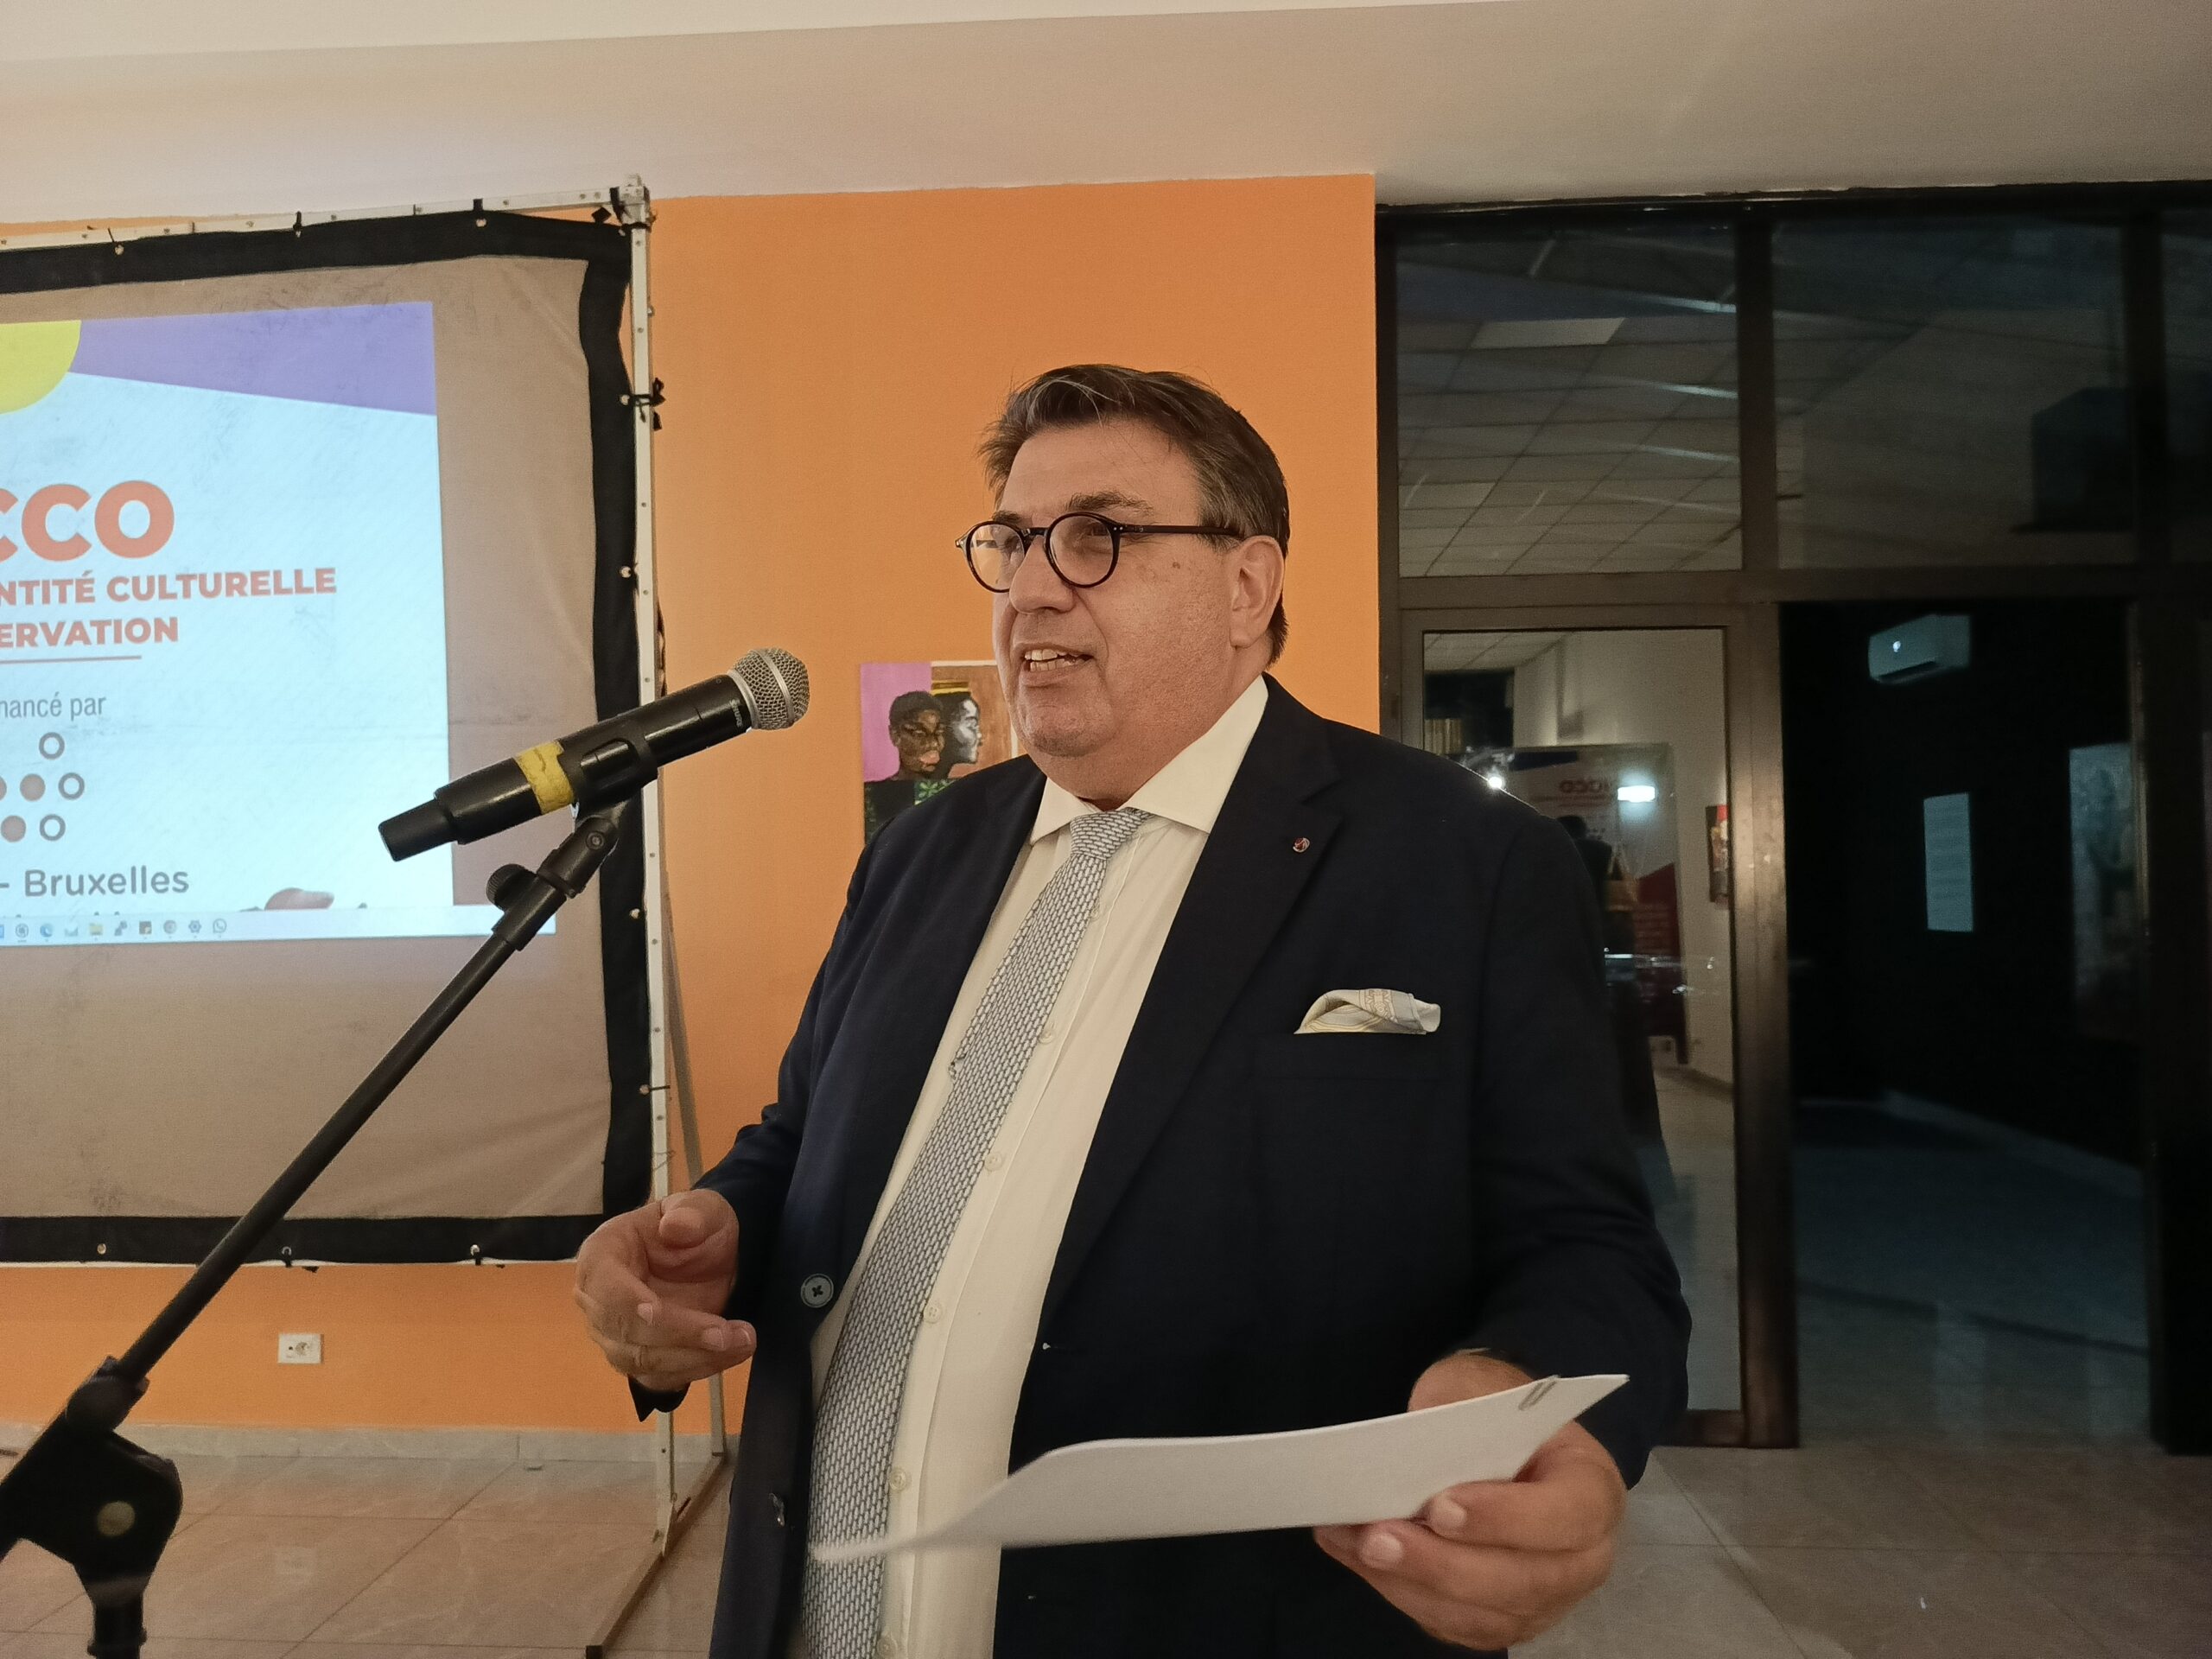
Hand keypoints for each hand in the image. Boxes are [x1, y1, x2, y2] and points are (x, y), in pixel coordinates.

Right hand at [573, 1189, 753, 1392]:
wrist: (709, 1256)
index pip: (606, 1288)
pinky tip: (732, 1353)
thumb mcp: (703, 1208)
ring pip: (643, 1362)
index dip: (630, 1305)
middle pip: (625, 1333)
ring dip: (695, 1358)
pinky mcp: (639, 1360)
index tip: (658, 1311)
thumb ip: (691, 1213)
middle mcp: (597, 1301)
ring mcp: (615, 1335)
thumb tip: (675, 1226)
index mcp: (601, 1255)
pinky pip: (661, 1378)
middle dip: (680, 1336)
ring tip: (744, 1341)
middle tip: (731, 1334)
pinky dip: (698, 1369)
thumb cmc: (696, 1227)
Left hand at [1315, 1352, 1624, 1651]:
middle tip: (1376, 1538)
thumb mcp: (1478, 1388)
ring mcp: (1544, 1599)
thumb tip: (1407, 1456)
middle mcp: (1581, 1559)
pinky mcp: (1500, 1620)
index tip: (1440, 1507)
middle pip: (1518, 1581)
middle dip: (1439, 1563)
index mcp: (1592, 1491)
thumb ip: (1454, 1419)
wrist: (1495, 1438)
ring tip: (1352, 1544)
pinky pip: (1451, 1622)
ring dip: (1409, 1582)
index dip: (1504, 1518)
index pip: (1564, 1516)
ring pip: (1479, 1613)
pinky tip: (1356, 1556)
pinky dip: (1399, 1591)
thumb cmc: (1494, 1410)